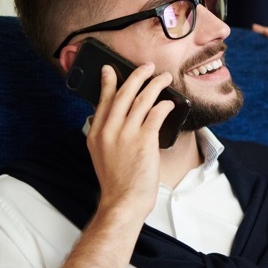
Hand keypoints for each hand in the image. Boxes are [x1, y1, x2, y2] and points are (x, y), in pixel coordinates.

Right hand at [86, 62, 174, 220]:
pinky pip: (156, 114)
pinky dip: (164, 105)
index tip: (110, 69)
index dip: (108, 82)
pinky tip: (170, 102)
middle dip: (137, 76)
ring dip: (155, 85)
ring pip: (142, 99)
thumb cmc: (117, 181)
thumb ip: (106, 135)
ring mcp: (126, 134)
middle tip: (147, 67)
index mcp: (96, 133)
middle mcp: (109, 130)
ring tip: (164, 78)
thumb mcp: (102, 154)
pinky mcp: (144, 140)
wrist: (124, 200)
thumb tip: (114, 117)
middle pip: (123, 94)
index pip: (103, 100)